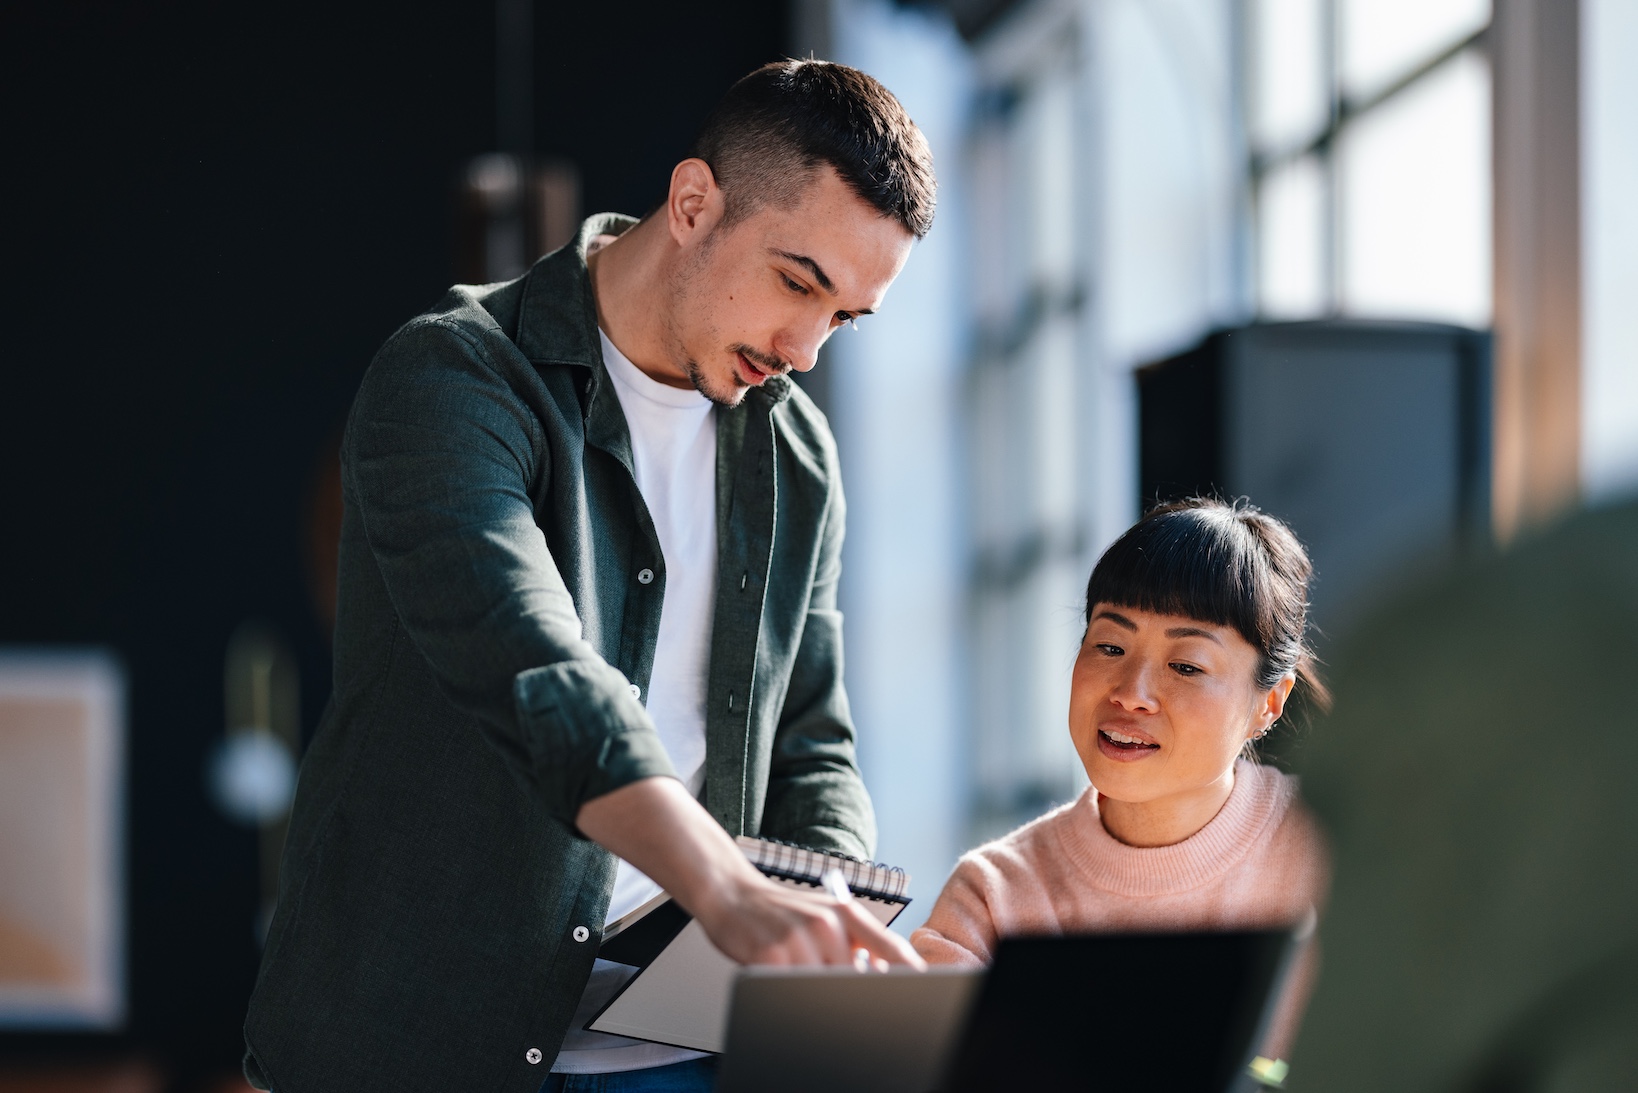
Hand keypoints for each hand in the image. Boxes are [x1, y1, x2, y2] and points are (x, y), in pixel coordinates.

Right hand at [575, 777, 924, 969]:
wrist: (730, 893)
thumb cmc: (780, 912)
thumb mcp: (824, 917)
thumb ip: (855, 945)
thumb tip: (880, 976)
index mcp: (847, 914)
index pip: (893, 951)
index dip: (909, 975)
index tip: (914, 991)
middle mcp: (828, 924)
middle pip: (856, 980)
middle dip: (848, 992)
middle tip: (830, 987)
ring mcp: (800, 939)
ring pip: (824, 987)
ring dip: (813, 990)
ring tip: (795, 971)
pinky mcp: (771, 954)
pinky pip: (791, 987)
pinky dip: (788, 990)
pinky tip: (778, 973)